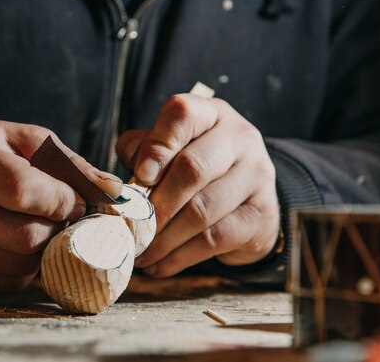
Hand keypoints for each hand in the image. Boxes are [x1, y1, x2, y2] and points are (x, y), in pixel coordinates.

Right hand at [0, 120, 121, 292]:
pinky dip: (26, 267)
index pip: (21, 190)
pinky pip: (9, 283)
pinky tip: (18, 242)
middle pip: (26, 237)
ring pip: (21, 266)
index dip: (61, 199)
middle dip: (58, 228)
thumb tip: (114, 192)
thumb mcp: (28, 141)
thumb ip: (71, 164)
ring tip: (38, 225)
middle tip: (61, 214)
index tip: (76, 199)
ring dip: (45, 249)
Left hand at [117, 94, 279, 276]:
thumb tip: (120, 180)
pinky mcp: (259, 215)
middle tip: (130, 227)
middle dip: (155, 204)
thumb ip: (142, 151)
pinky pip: (213, 239)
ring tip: (138, 251)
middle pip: (193, 168)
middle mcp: (240, 139)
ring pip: (201, 210)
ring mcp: (257, 176)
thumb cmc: (196, 169)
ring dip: (162, 237)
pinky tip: (158, 264)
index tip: (140, 175)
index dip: (157, 145)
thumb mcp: (170, 150)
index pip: (183, 115)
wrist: (249, 200)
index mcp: (211, 114)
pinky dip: (178, 256)